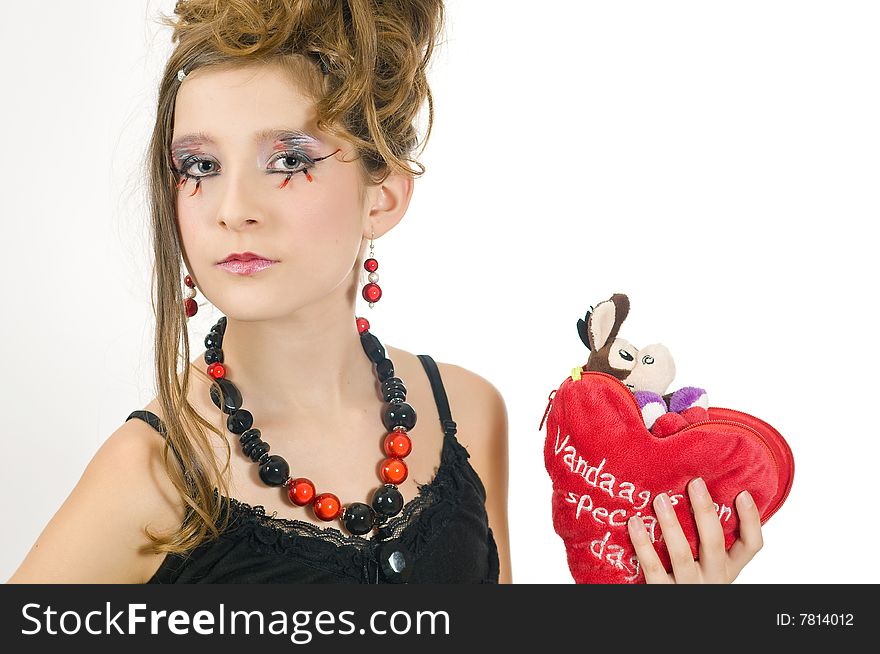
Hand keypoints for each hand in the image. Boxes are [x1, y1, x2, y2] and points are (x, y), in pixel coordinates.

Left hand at [627, 477, 763, 582]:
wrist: (677, 612)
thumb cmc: (690, 578)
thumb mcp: (708, 564)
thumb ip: (707, 538)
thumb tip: (700, 492)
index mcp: (728, 568)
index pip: (751, 545)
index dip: (750, 520)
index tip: (742, 494)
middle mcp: (713, 578)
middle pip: (714, 543)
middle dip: (705, 511)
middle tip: (695, 483)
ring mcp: (689, 586)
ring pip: (682, 554)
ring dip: (671, 524)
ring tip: (661, 498)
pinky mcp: (664, 592)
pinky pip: (653, 567)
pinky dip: (643, 543)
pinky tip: (635, 523)